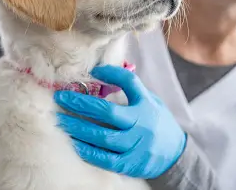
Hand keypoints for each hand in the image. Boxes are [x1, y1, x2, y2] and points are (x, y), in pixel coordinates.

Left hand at [54, 64, 186, 178]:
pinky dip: (87, 151)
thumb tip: (102, 70)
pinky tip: (73, 143)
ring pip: (103, 137)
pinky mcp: (131, 165)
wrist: (175, 154)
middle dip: (81, 104)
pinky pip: (105, 159)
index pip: (129, 83)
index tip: (93, 70)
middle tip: (61, 98)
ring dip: (78, 129)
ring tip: (60, 121)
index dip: (112, 74)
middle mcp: (142, 125)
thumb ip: (130, 88)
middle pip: (108, 112)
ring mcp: (137, 146)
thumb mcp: (149, 100)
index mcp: (146, 105)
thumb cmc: (156, 122)